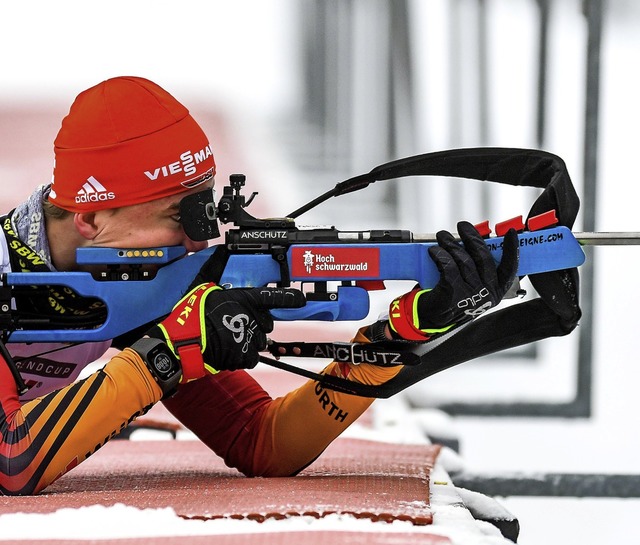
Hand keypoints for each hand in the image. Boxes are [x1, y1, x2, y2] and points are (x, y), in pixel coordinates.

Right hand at [149, 283, 304, 379]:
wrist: (184, 343)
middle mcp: (251, 317)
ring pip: (259, 339)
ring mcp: (250, 337)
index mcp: (245, 299)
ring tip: (230, 336)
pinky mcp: (245, 355)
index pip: (274, 297)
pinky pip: (252, 356)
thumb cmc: (192, 315)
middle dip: (256, 322)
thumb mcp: (202, 285)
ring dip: (249, 338)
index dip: (290, 297)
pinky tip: (229, 348)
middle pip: (266, 321)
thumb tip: (220, 252)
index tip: (300, 299)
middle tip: (237, 323)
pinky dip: (243, 354)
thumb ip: (214, 268)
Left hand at [389, 221, 518, 340]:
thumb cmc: (452, 297)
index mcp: (496, 290)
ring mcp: (472, 295)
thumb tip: (476, 239)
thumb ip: (479, 268)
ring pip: (463, 260)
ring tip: (443, 236)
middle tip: (463, 226)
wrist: (431, 319)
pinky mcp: (454, 294)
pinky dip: (440, 255)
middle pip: (483, 257)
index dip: (512, 250)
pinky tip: (434, 251)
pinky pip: (448, 266)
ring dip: (451, 244)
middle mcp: (487, 293)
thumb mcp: (471, 285)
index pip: (510, 268)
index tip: (511, 233)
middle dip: (472, 238)